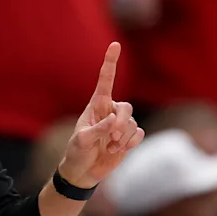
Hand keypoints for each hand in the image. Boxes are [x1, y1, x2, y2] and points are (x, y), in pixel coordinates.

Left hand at [58, 42, 144, 188]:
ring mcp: (121, 125)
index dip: (110, 62)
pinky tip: (118, 150)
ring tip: (109, 147)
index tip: (115, 44)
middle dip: (122, 123)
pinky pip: (139, 134)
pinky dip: (130, 143)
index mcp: (96, 105)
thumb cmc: (77, 152)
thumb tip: (113, 120)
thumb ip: (97, 130)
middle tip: (112, 137)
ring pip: (132, 124)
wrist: (83, 171)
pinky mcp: (128, 138)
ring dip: (122, 138)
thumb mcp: (82, 141)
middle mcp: (110, 111)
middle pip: (126, 107)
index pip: (106, 80)